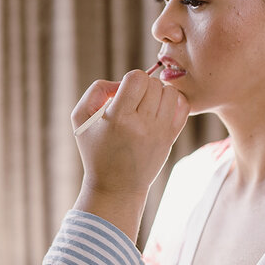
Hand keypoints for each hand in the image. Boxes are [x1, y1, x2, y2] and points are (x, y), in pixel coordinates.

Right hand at [71, 69, 188, 239]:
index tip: (124, 92)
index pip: (136, 78)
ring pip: (170, 92)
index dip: (130, 79)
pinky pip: (183, 106)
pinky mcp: (170, 138)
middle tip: (135, 99)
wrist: (116, 186)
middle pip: (153, 83)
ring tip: (148, 103)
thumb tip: (121, 82)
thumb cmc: (96, 150)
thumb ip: (96, 90)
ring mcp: (159, 132)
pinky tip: (161, 109)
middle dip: (144, 85)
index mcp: (118, 118)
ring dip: (159, 92)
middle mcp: (142, 124)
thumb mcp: (81, 118)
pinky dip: (174, 101)